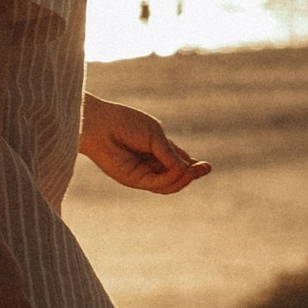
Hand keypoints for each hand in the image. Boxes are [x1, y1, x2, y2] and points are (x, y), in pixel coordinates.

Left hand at [78, 98, 210, 193]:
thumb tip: (188, 168)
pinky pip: (156, 184)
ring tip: (193, 171)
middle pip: (175, 176)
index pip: (177, 163)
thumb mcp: (154, 136)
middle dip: (191, 174)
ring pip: (168, 184)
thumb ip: (169, 154)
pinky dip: (170, 179)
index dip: (192, 166)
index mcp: (156, 149)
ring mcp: (142, 173)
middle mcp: (150, 163)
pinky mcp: (133, 180)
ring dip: (184, 179)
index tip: (207, 166)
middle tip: (205, 169)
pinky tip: (180, 172)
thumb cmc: (125, 123)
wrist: (100, 125)